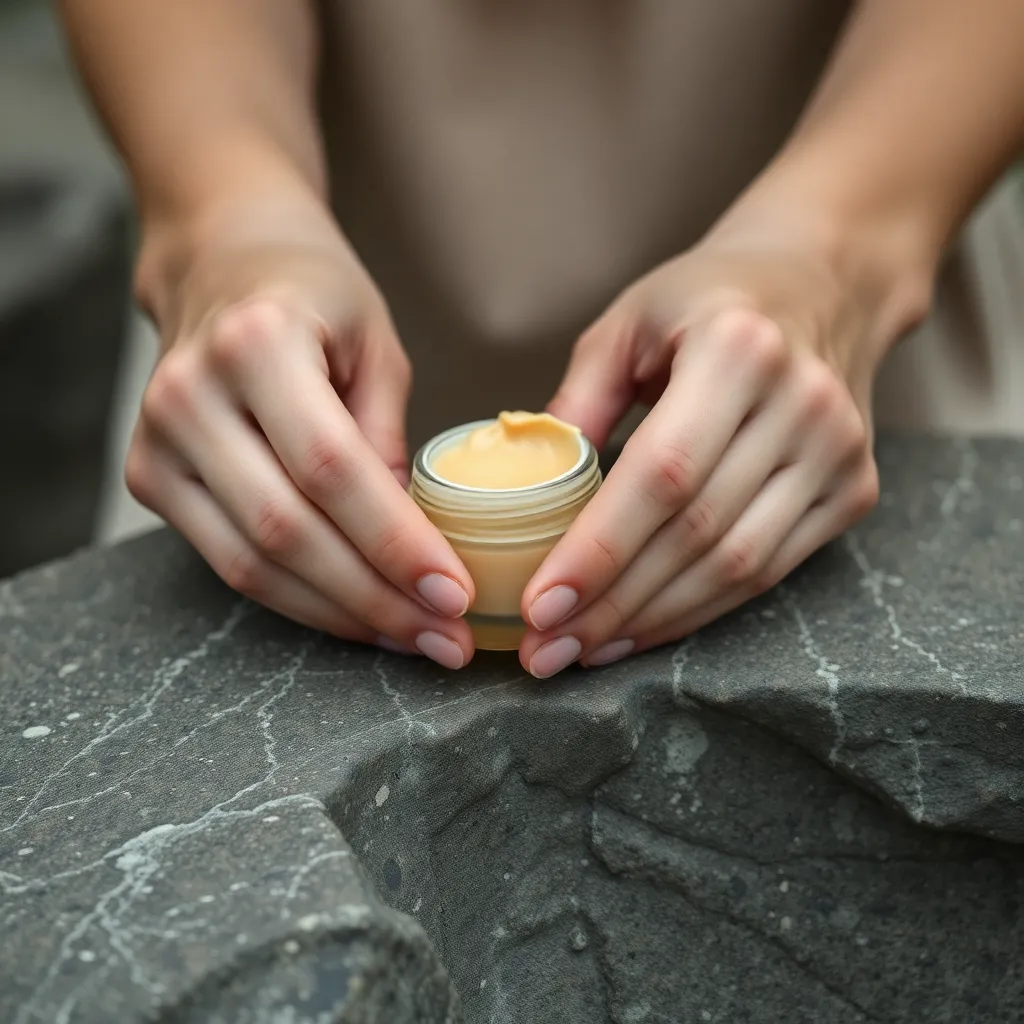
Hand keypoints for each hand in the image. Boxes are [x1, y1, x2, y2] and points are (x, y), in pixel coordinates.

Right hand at [126, 206, 474, 668]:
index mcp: (256, 344)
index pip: (331, 468)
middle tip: (447, 638)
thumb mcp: (377, 345)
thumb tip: (412, 546)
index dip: (395, 542)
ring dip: (341, 614)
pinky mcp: (149, 478)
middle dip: (376, 598)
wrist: (222, 265)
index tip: (455, 594)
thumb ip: (389, 439)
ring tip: (413, 636)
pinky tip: (358, 613)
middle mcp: (190, 394)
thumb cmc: (315, 297)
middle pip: (287, 531)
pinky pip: (230, 563)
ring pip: (252, 564)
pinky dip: (300, 599)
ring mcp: (157, 442)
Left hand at [518, 222, 907, 677]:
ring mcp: (838, 451)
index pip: (663, 472)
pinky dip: (699, 610)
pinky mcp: (853, 489)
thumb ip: (577, 402)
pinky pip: (769, 571)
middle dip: (613, 604)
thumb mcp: (628, 322)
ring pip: (737, 566)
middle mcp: (802, 402)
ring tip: (583, 649)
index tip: (541, 606)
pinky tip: (642, 627)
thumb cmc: (709, 299)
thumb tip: (524, 489)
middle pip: (697, 532)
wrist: (824, 282)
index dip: (600, 549)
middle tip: (545, 649)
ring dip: (652, 620)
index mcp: (738, 347)